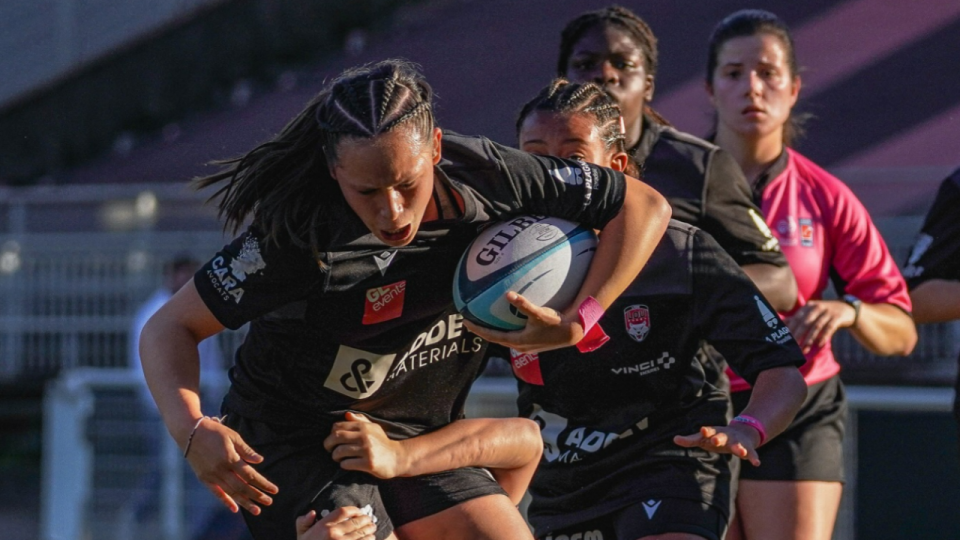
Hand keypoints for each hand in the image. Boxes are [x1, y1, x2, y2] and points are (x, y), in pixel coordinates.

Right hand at [184, 418, 277, 514]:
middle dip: (256, 495)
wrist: (189, 433)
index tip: (274, 490)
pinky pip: (216, 493)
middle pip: (242, 486)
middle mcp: (221, 469)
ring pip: (231, 492)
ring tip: (256, 510)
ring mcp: (211, 475)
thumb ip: (246, 450)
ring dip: (244, 502)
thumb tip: (260, 461)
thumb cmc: (214, 431)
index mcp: (230, 458)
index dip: (263, 484)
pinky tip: (235, 509)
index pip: (250, 475)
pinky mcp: (203, 478)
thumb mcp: (233, 436)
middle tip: (269, 502)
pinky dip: (226, 501)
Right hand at [296, 508, 376, 539]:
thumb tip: (313, 512)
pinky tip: (370, 539)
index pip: (343, 512)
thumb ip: (304, 523)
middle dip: (366, 520)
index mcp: (323, 526)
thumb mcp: (301, 536)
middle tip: (370, 521)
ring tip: (372, 530)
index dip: (354, 510)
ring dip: (370, 531)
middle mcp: (333, 533)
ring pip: (362, 533)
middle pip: (356, 522)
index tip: (359, 512)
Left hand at [324, 412, 407, 478]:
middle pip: (336, 437)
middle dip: (328, 444)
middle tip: (329, 449)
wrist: (397, 458)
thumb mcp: (374, 428)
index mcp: (364, 426)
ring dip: (335, 456)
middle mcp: (365, 436)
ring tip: (338, 458)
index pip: (338, 426)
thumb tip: (346, 414)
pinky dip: (343, 464)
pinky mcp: (368, 463)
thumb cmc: (383, 443)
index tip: (332, 440)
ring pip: (340, 451)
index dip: (331, 433)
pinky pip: (347, 463)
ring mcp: (367, 450)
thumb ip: (360, 420)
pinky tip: (347, 464)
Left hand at [462, 291, 582, 353]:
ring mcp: (525, 346)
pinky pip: (512, 336)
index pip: (491, 336)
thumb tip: (508, 294)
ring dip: (493, 331)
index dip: (478, 329)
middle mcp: (519, 346)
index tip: (466, 322)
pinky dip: (504, 330)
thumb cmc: (555, 324)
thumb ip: (523, 304)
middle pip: (495, 338)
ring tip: (484, 322)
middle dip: (482, 330)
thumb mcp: (538, 313)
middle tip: (470, 321)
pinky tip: (504, 321)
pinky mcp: (531, 343)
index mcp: (517, 341)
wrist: (571, 333)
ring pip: (503, 338)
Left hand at [674, 425, 760, 466]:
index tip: (702, 430)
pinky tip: (757, 463)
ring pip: (738, 445)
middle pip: (722, 437)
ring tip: (741, 453)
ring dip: (739, 449)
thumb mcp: (703, 438)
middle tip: (716, 440)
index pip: (708, 431)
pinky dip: (754, 457)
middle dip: (719, 438)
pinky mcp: (747, 448)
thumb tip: (674, 439)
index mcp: (714, 433)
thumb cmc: (716, 437)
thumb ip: (690, 440)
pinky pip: (751, 453)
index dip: (706, 431)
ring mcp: (737, 441)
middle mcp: (726, 436)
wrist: (740, 432)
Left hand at [786, 299, 856, 353]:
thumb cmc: (824, 314)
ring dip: (809, 339)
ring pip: (816, 326)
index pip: (797, 318)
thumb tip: (783, 323)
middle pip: (805, 322)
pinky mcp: (838, 317)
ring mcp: (828, 312)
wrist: (847, 309)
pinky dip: (824, 336)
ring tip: (804, 350)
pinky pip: (829, 328)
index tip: (785, 340)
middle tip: (793, 347)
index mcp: (808, 306)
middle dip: (798, 335)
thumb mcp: (812, 313)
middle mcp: (817, 307)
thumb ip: (798, 318)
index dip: (791, 329)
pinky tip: (819, 345)